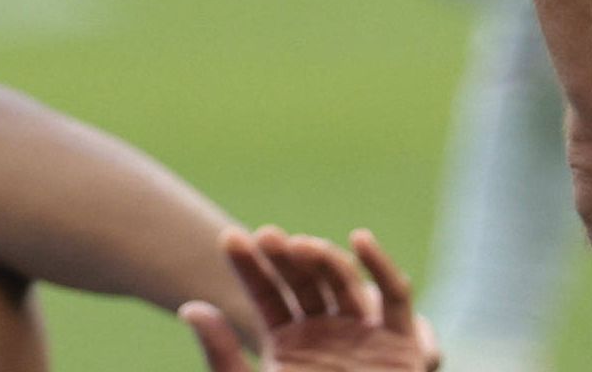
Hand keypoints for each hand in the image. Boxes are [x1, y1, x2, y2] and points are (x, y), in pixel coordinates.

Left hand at [183, 228, 437, 371]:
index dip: (249, 266)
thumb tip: (190, 307)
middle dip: (285, 258)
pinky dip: (381, 266)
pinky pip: (395, 296)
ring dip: (324, 259)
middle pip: (304, 281)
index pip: (266, 292)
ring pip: (343, 282)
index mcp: (289, 341)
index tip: (229, 238)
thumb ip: (222, 354)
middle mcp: (325, 330)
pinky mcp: (402, 341)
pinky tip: (360, 238)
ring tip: (301, 245)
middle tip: (267, 236)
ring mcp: (363, 332)